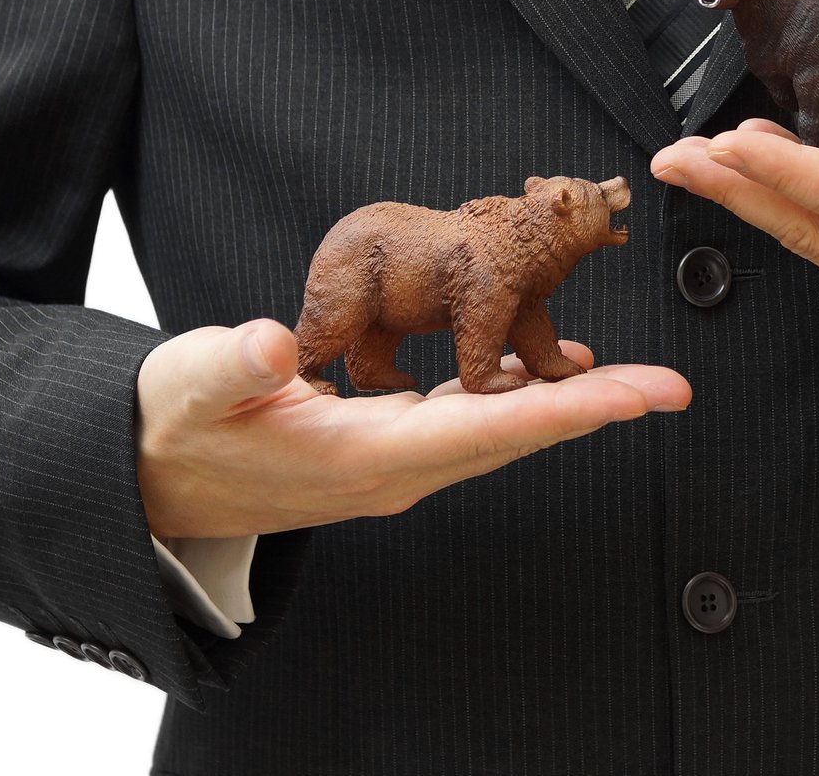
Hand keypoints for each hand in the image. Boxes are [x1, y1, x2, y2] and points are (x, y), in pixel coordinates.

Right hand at [136, 322, 689, 537]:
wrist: (149, 477)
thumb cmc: (174, 428)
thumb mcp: (190, 389)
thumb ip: (234, 365)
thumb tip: (275, 342)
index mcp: (359, 458)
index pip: (482, 432)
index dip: (564, 412)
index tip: (633, 398)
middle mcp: (393, 470)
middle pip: (514, 437)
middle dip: (594, 410)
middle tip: (669, 386)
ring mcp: (393, 463)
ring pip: (500, 431)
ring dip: (566, 404)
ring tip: (635, 377)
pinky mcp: (387, 445)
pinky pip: (471, 419)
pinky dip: (519, 393)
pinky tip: (549, 364)